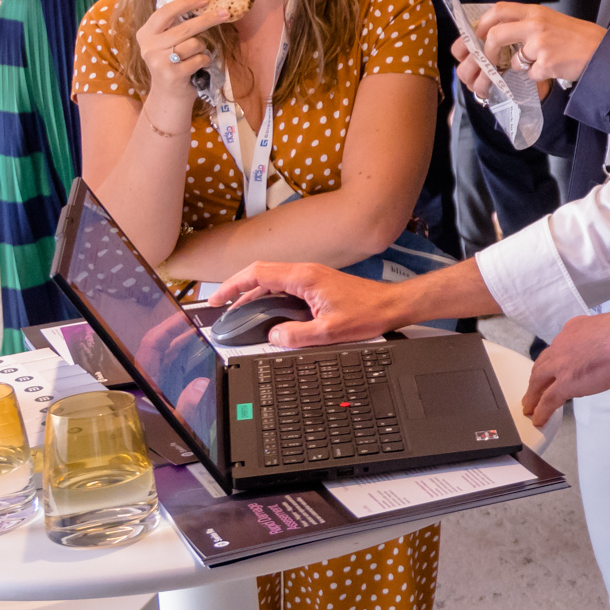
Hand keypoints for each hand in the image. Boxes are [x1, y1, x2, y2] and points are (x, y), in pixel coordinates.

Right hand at [135, 0, 240, 115]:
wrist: (168, 96)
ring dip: (202, 48)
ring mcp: (159, 61)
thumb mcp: (166, 43)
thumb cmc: (172, 64)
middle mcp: (149, 47)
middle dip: (208, 18)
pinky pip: (199, 59)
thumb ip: (175, 26)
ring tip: (196, 56)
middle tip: (225, 12)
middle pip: (185, 27)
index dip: (186, 3)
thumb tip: (202, 1)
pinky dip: (204, 61)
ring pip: (194, 44)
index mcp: (146, 34)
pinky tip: (197, 67)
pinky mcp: (172, 74)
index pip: (165, 12)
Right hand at [211, 260, 413, 346]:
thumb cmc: (368, 312)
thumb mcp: (330, 331)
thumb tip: (273, 337)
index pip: (258, 274)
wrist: (391, 305)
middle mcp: (305, 272)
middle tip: (221, 306)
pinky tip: (265, 312)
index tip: (218, 298)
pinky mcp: (316, 284)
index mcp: (304, 277)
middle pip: (260, 274)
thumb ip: (297, 336)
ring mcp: (311, 277)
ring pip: (272, 281)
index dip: (233, 285)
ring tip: (237, 313)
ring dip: (252, 294)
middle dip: (237, 289)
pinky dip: (268, 297)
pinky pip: (284, 287)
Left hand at [477, 1, 607, 86]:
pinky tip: (553, 68)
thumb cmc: (577, 37)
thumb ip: (527, 22)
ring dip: (522, 67)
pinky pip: (531, 75)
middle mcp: (536, 25)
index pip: (498, 10)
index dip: (483, 23)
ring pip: (513, 61)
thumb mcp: (550, 19)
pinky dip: (538, 75)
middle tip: (490, 60)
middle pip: (496, 35)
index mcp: (535, 11)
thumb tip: (500, 31)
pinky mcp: (547, 64)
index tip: (478, 34)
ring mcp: (540, 45)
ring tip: (541, 62)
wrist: (601, 51)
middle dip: (487, 51)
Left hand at [517, 302, 609, 428]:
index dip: (553, 361)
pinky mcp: (564, 383)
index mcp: (575, 329)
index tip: (553, 369)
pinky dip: (541, 410)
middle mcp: (563, 344)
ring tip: (530, 407)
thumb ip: (607, 340)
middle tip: (533, 390)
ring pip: (539, 382)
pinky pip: (547, 400)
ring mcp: (561, 364)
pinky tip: (538, 418)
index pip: (559, 347)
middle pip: (543, 364)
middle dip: (536, 379)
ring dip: (533, 395)